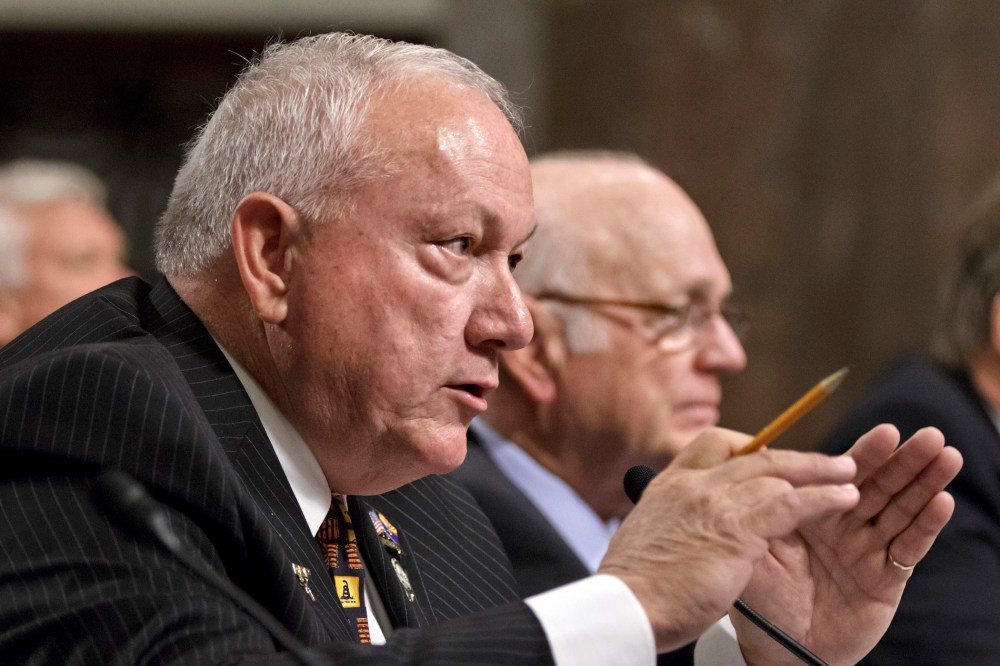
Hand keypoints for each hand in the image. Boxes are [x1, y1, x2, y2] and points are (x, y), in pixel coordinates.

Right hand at [598, 427, 859, 651]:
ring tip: (849, 476)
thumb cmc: (638, 587)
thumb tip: (685, 530)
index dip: (749, 448)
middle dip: (796, 457)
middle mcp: (691, 483)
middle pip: (753, 453)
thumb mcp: (651, 538)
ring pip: (777, 470)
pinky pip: (791, 500)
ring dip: (819, 472)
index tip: (772, 459)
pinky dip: (823, 497)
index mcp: (668, 485)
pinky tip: (844, 499)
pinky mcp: (737, 526)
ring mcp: (714, 500)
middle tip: (828, 462)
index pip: (714, 445)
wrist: (626, 606)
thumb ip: (674, 523)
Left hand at [734, 425, 961, 665]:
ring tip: (946, 456)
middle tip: (928, 435)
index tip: (886, 433)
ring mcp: (867, 549)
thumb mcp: (752, 546)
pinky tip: (942, 502)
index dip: (864, 455)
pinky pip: (907, 547)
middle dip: (904, 460)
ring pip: (899, 509)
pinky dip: (925, 525)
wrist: (778, 650)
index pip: (841, 474)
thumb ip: (761, 507)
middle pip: (878, 485)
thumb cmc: (762, 599)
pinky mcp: (885, 578)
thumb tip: (764, 460)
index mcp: (811, 511)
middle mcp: (843, 524)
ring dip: (924, 483)